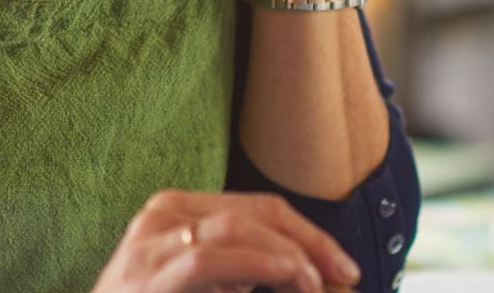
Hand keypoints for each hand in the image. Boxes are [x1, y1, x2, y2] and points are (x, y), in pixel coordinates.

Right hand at [91, 189, 361, 292]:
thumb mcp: (201, 284)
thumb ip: (241, 272)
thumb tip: (306, 274)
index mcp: (177, 212)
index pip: (255, 208)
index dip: (307, 233)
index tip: (342, 268)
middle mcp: (161, 216)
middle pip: (252, 212)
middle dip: (308, 240)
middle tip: (345, 273)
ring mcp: (150, 244)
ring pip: (233, 227)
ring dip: (287, 254)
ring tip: (314, 283)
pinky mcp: (148, 276)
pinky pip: (208, 260)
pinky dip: (257, 264)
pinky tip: (287, 277)